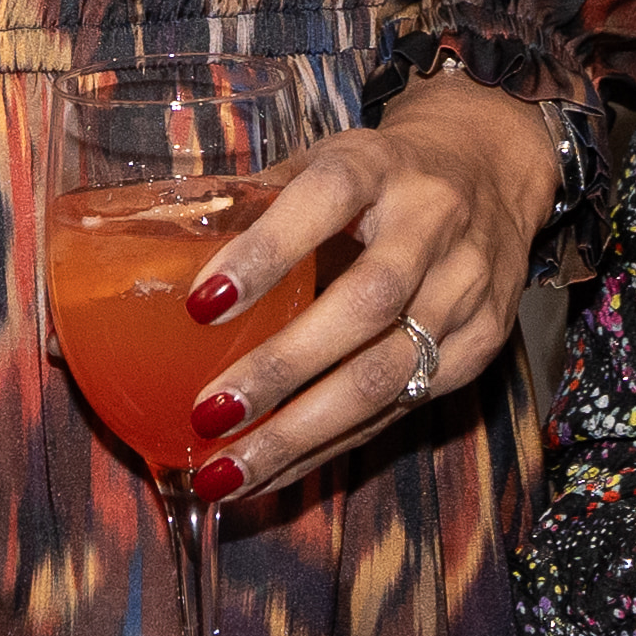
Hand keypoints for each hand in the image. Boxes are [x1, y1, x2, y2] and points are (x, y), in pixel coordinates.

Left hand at [161, 76, 557, 508]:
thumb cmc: (380, 176)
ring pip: (386, 376)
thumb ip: (248, 204)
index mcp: (381, 165)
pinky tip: (273, 472)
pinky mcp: (480, 346)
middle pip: (366, 305)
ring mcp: (467, 290)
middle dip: (283, 369)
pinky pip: (398, 411)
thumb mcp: (323, 161)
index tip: (200, 305)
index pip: (327, 198)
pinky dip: (328, 448)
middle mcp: (434, 224)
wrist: (494, 174)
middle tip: (209, 414)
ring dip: (300, 434)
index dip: (265, 251)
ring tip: (226, 473)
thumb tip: (140, 258)